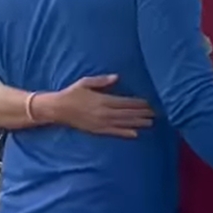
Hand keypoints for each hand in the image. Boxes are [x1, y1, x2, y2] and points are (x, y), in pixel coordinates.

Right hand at [35, 75, 154, 137]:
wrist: (57, 109)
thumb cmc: (72, 94)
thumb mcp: (85, 83)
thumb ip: (102, 81)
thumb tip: (117, 77)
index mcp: (102, 100)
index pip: (125, 102)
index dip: (138, 103)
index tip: (150, 103)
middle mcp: (104, 112)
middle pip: (127, 113)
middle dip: (142, 113)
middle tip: (156, 113)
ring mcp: (101, 123)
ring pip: (123, 123)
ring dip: (138, 123)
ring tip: (150, 123)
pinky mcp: (97, 130)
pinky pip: (114, 133)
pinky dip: (125, 133)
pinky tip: (135, 134)